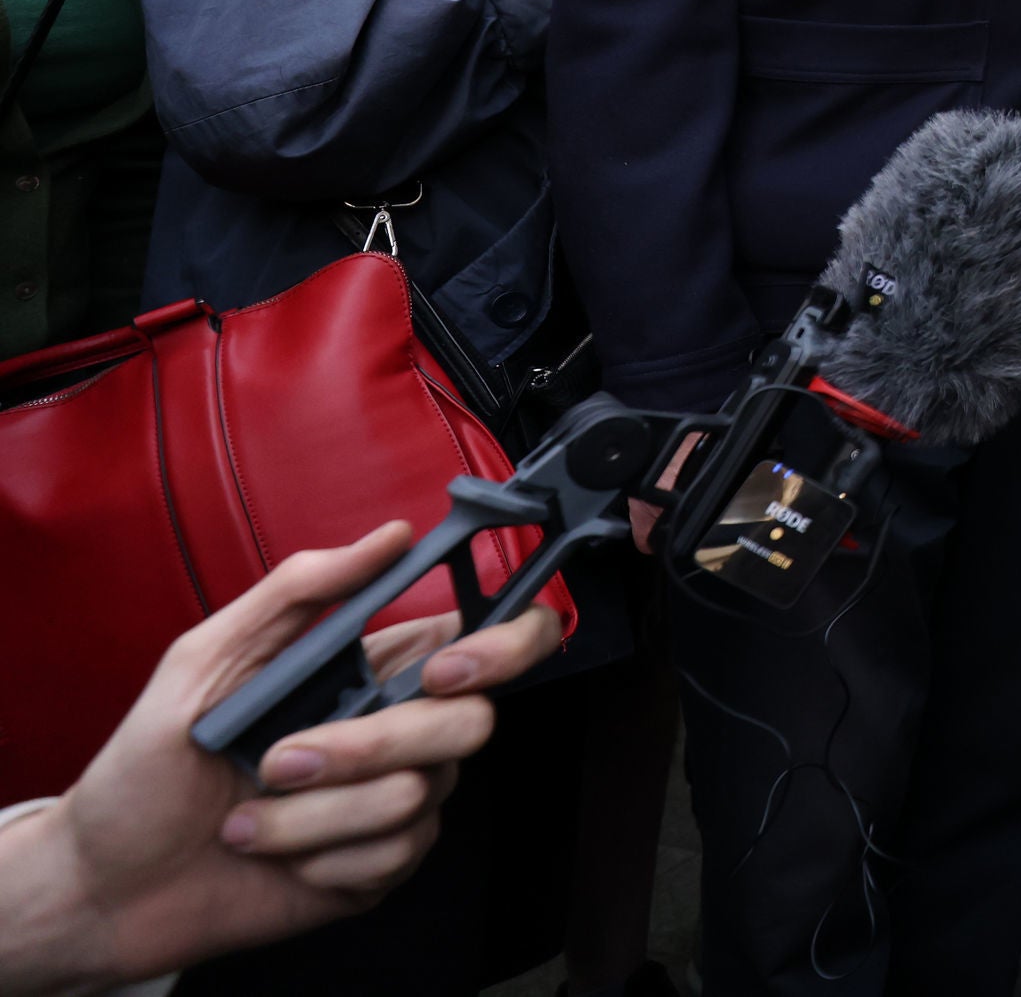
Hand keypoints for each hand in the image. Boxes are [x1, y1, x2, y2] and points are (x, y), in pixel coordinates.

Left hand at [0, 521, 563, 991]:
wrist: (109, 885)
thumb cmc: (145, 772)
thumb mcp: (202, 659)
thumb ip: (297, 589)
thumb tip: (388, 538)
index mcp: (371, 669)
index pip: (491, 638)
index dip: (507, 644)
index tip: (445, 669)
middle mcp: (398, 730)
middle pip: (468, 721)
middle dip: (367, 746)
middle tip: (279, 758)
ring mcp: (394, 800)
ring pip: (419, 793)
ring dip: (316, 812)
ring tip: (250, 816)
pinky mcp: (379, 866)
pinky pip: (394, 855)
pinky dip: (319, 856)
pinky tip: (275, 854)